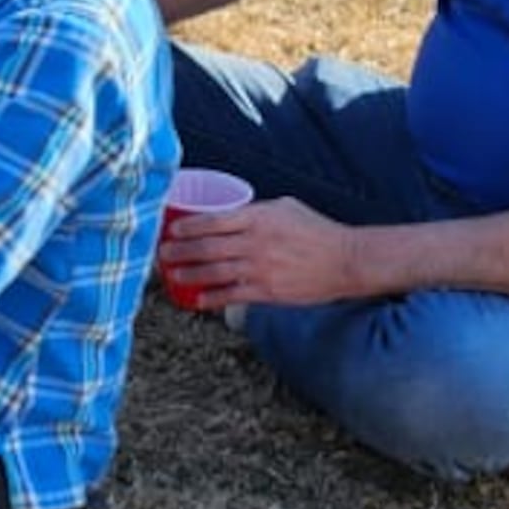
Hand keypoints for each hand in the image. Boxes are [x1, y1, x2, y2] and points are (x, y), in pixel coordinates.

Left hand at [162, 196, 373, 307]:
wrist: (344, 260)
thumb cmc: (317, 230)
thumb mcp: (285, 207)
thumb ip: (256, 211)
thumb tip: (232, 215)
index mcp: (258, 217)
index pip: (212, 220)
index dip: (187, 226)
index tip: (172, 229)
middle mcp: (254, 242)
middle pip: (206, 247)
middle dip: (179, 251)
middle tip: (163, 252)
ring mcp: (259, 268)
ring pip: (213, 271)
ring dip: (188, 274)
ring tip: (172, 274)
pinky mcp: (266, 291)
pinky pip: (231, 295)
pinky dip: (211, 298)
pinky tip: (197, 300)